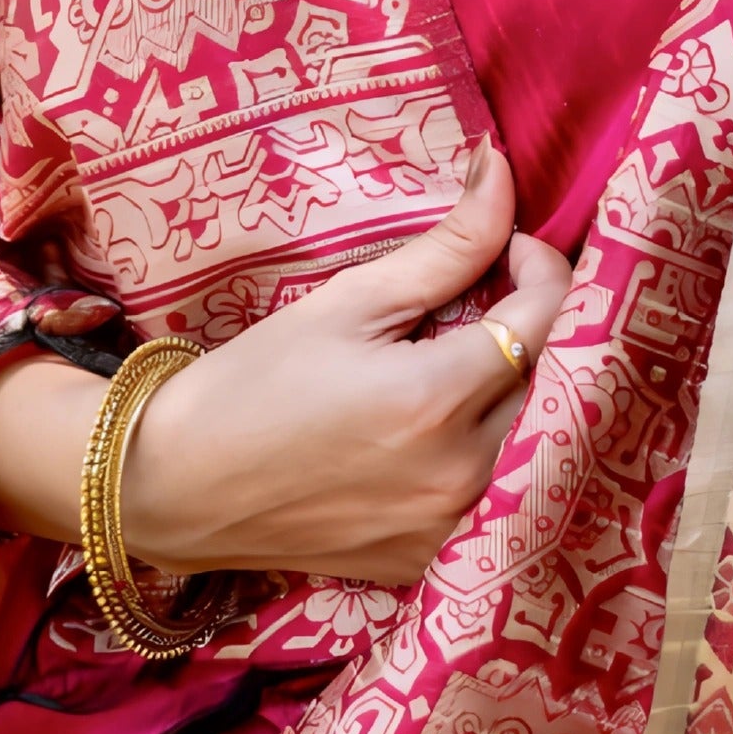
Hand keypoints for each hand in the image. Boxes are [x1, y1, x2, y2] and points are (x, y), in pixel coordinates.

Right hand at [0, 147, 572, 594]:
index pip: (547, 316)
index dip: (539, 265)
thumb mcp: (348, 301)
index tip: (507, 246)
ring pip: (536, 441)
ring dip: (523, 389)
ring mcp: (451, 528)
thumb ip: (445, 246)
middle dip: (536, 326)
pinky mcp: (434, 562)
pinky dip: (493, 449)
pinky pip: (500, 496)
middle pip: (555, 381)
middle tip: (489, 297)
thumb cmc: (253, 383)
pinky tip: (447, 425)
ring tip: (466, 358)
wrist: (177, 485)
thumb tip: (500, 171)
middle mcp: (462, 475)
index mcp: (437, 401)